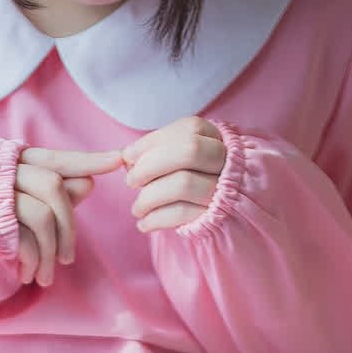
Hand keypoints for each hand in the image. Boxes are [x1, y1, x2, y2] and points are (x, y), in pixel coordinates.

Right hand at [14, 145, 123, 286]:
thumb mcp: (14, 215)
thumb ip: (48, 197)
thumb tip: (89, 183)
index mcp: (2, 162)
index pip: (51, 158)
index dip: (85, 160)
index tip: (117, 161)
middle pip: (52, 185)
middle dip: (69, 225)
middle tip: (68, 258)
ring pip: (43, 213)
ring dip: (52, 250)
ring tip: (45, 275)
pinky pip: (26, 237)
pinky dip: (35, 260)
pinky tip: (27, 275)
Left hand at [123, 117, 227, 232]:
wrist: (221, 218)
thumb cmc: (192, 183)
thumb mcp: (180, 161)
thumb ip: (157, 153)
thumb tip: (125, 157)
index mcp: (217, 139)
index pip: (188, 129)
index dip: (153, 140)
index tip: (127, 156)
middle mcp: (226, 161)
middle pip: (189, 151)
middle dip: (150, 165)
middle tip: (131, 181)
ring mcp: (224, 189)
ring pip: (183, 183)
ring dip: (149, 197)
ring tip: (137, 209)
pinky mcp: (217, 217)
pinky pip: (182, 214)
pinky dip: (156, 219)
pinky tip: (144, 224)